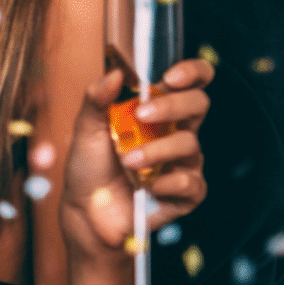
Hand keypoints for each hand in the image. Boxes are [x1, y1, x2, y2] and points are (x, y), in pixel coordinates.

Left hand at [61, 57, 213, 254]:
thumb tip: (114, 72)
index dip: (192, 72)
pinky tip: (147, 188)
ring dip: (157, 151)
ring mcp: (184, 162)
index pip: (191, 82)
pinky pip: (190, 182)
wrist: (85, 213)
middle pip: (198, 103)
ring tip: (128, 162)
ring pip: (190, 144)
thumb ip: (97, 98)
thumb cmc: (89, 168)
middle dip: (173, 105)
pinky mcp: (186, 193)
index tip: (170, 76)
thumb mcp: (86, 128)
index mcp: (159, 111)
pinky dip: (167, 183)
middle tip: (142, 114)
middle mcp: (176, 132)